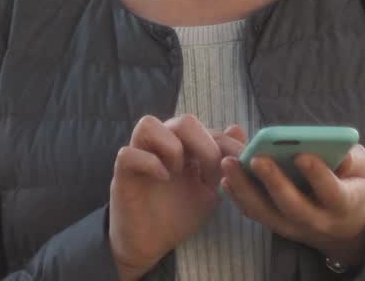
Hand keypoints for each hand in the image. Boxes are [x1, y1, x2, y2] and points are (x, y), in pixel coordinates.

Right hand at [109, 115, 245, 279]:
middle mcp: (160, 144)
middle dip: (205, 144)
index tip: (242, 163)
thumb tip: (238, 128)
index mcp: (183, 144)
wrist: (151, 244)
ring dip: (172, 146)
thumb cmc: (179, 214)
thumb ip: (223, 162)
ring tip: (179, 172)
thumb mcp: (210, 190)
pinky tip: (164, 178)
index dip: (226, 144)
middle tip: (211, 172)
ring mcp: (139, 155)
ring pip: (148, 124)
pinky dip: (149, 162)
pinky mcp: (122, 173)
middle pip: (183, 121)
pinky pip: (128, 153)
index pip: (207, 129)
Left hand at [220, 144, 364, 267]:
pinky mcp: (275, 225)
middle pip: (293, 206)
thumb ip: (353, 158)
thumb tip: (339, 151)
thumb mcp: (361, 171)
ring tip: (229, 163)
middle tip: (256, 158)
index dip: (317, 175)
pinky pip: (254, 214)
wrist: (342, 225)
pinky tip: (225, 178)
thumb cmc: (349, 185)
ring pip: (267, 213)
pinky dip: (238, 197)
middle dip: (273, 181)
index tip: (301, 155)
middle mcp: (317, 220)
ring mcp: (293, 227)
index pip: (332, 192)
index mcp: (343, 203)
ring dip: (245, 188)